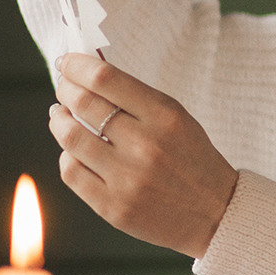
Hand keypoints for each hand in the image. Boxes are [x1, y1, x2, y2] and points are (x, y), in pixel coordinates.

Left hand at [49, 54, 237, 258]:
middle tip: (63, 87)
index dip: (77, 66)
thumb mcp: (178, 119)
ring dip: (59, 121)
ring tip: (61, 116)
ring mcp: (127, 179)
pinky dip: (67, 156)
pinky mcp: (113, 206)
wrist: (216, 212)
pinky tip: (74, 151)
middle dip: (65, 90)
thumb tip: (87, 78)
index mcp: (166, 117)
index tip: (66, 62)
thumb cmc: (193, 159)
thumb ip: (137, 100)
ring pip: (70, 138)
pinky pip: (71, 172)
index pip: (106, 79)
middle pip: (83, 104)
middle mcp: (146, 146)